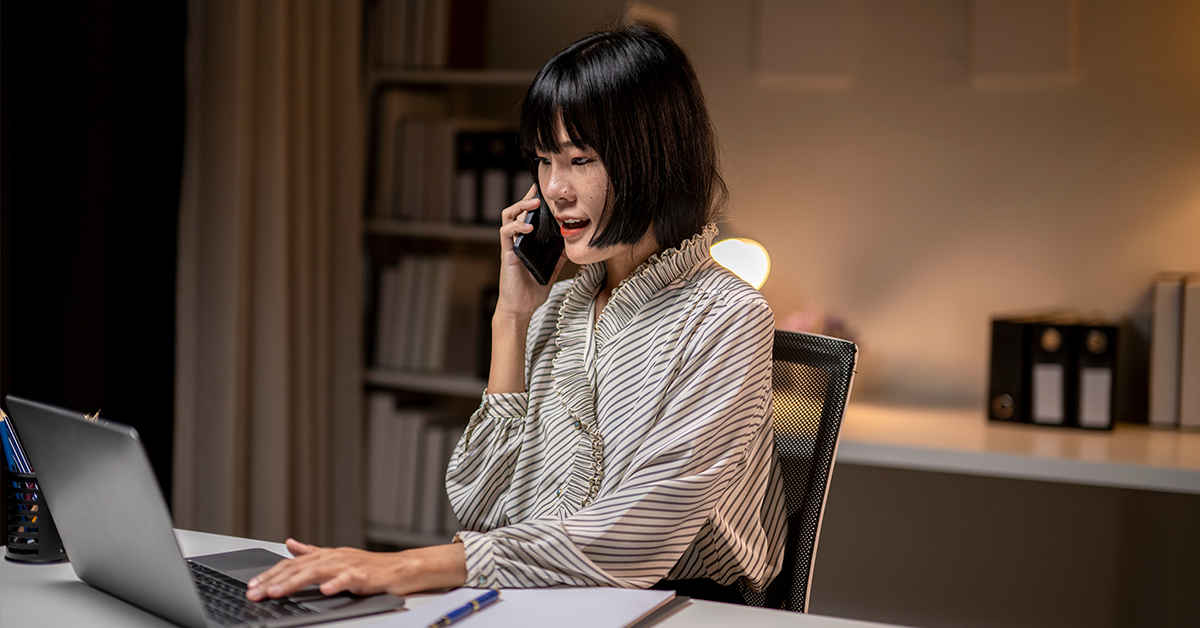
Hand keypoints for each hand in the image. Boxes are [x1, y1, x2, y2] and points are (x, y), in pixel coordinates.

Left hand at [245, 538, 466, 599]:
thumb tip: (290, 543)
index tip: (252, 586)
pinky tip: (324, 590)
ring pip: (316, 572)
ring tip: (278, 592)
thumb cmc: (370, 566)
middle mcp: (333, 557)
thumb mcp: (335, 557)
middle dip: (274, 581)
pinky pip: (348, 579)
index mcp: (324, 555)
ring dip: (295, 582)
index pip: (291, 564)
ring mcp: (348, 565)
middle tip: (255, 593)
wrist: (400, 568)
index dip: (270, 574)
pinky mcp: (364, 575)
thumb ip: (311, 552)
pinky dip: (335, 583)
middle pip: (298, 568)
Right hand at [495, 185, 566, 319]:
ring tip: (534, 204)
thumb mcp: (552, 269)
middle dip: (528, 197)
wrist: (520, 307)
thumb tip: (572, 244)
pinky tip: (527, 227)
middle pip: (518, 210)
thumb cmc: (532, 289)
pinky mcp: (507, 253)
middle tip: (539, 189)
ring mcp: (511, 245)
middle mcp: (517, 240)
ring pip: (508, 216)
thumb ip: (559, 256)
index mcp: (527, 241)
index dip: (535, 202)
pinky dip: (516, 227)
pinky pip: (506, 233)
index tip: (545, 191)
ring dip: (520, 207)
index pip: (529, 216)